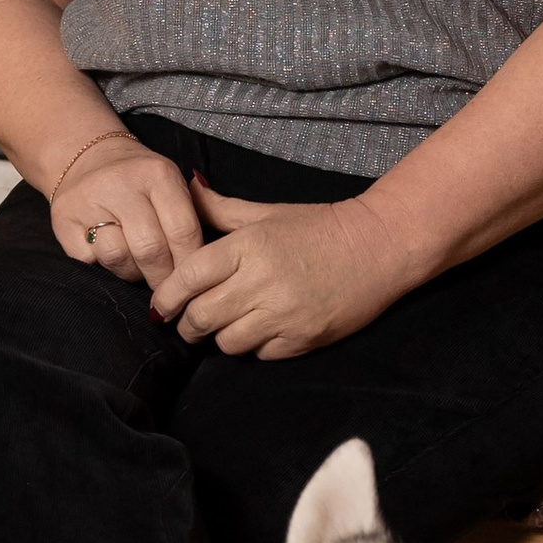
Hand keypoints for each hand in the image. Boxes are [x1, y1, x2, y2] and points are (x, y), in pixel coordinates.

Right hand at [48, 135, 208, 290]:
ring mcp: (88, 200)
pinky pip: (89, 260)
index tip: (194, 282)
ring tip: (138, 268)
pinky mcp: (63, 220)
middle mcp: (121, 184)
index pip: (182, 231)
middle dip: (163, 278)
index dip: (189, 264)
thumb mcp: (172, 185)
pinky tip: (111, 258)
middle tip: (167, 289)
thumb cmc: (140, 182)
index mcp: (157, 174)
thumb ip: (196, 215)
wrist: (86, 156)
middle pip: (150, 249)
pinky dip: (103, 267)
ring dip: (132, 273)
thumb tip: (216, 263)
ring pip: (118, 257)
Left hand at [151, 180, 415, 358]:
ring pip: (227, 342)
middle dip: (188, 323)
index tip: (162, 306)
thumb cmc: (319, 226)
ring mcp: (284, 314)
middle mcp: (262, 282)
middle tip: (190, 319)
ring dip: (221, 336)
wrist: (380, 247)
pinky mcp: (303, 339)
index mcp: (248, 246)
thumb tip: (185, 189)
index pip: (188, 278)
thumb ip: (220, 209)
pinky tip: (261, 329)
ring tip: (228, 323)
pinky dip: (254, 346)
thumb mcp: (266, 213)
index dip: (167, 297)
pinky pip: (259, 354)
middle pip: (201, 317)